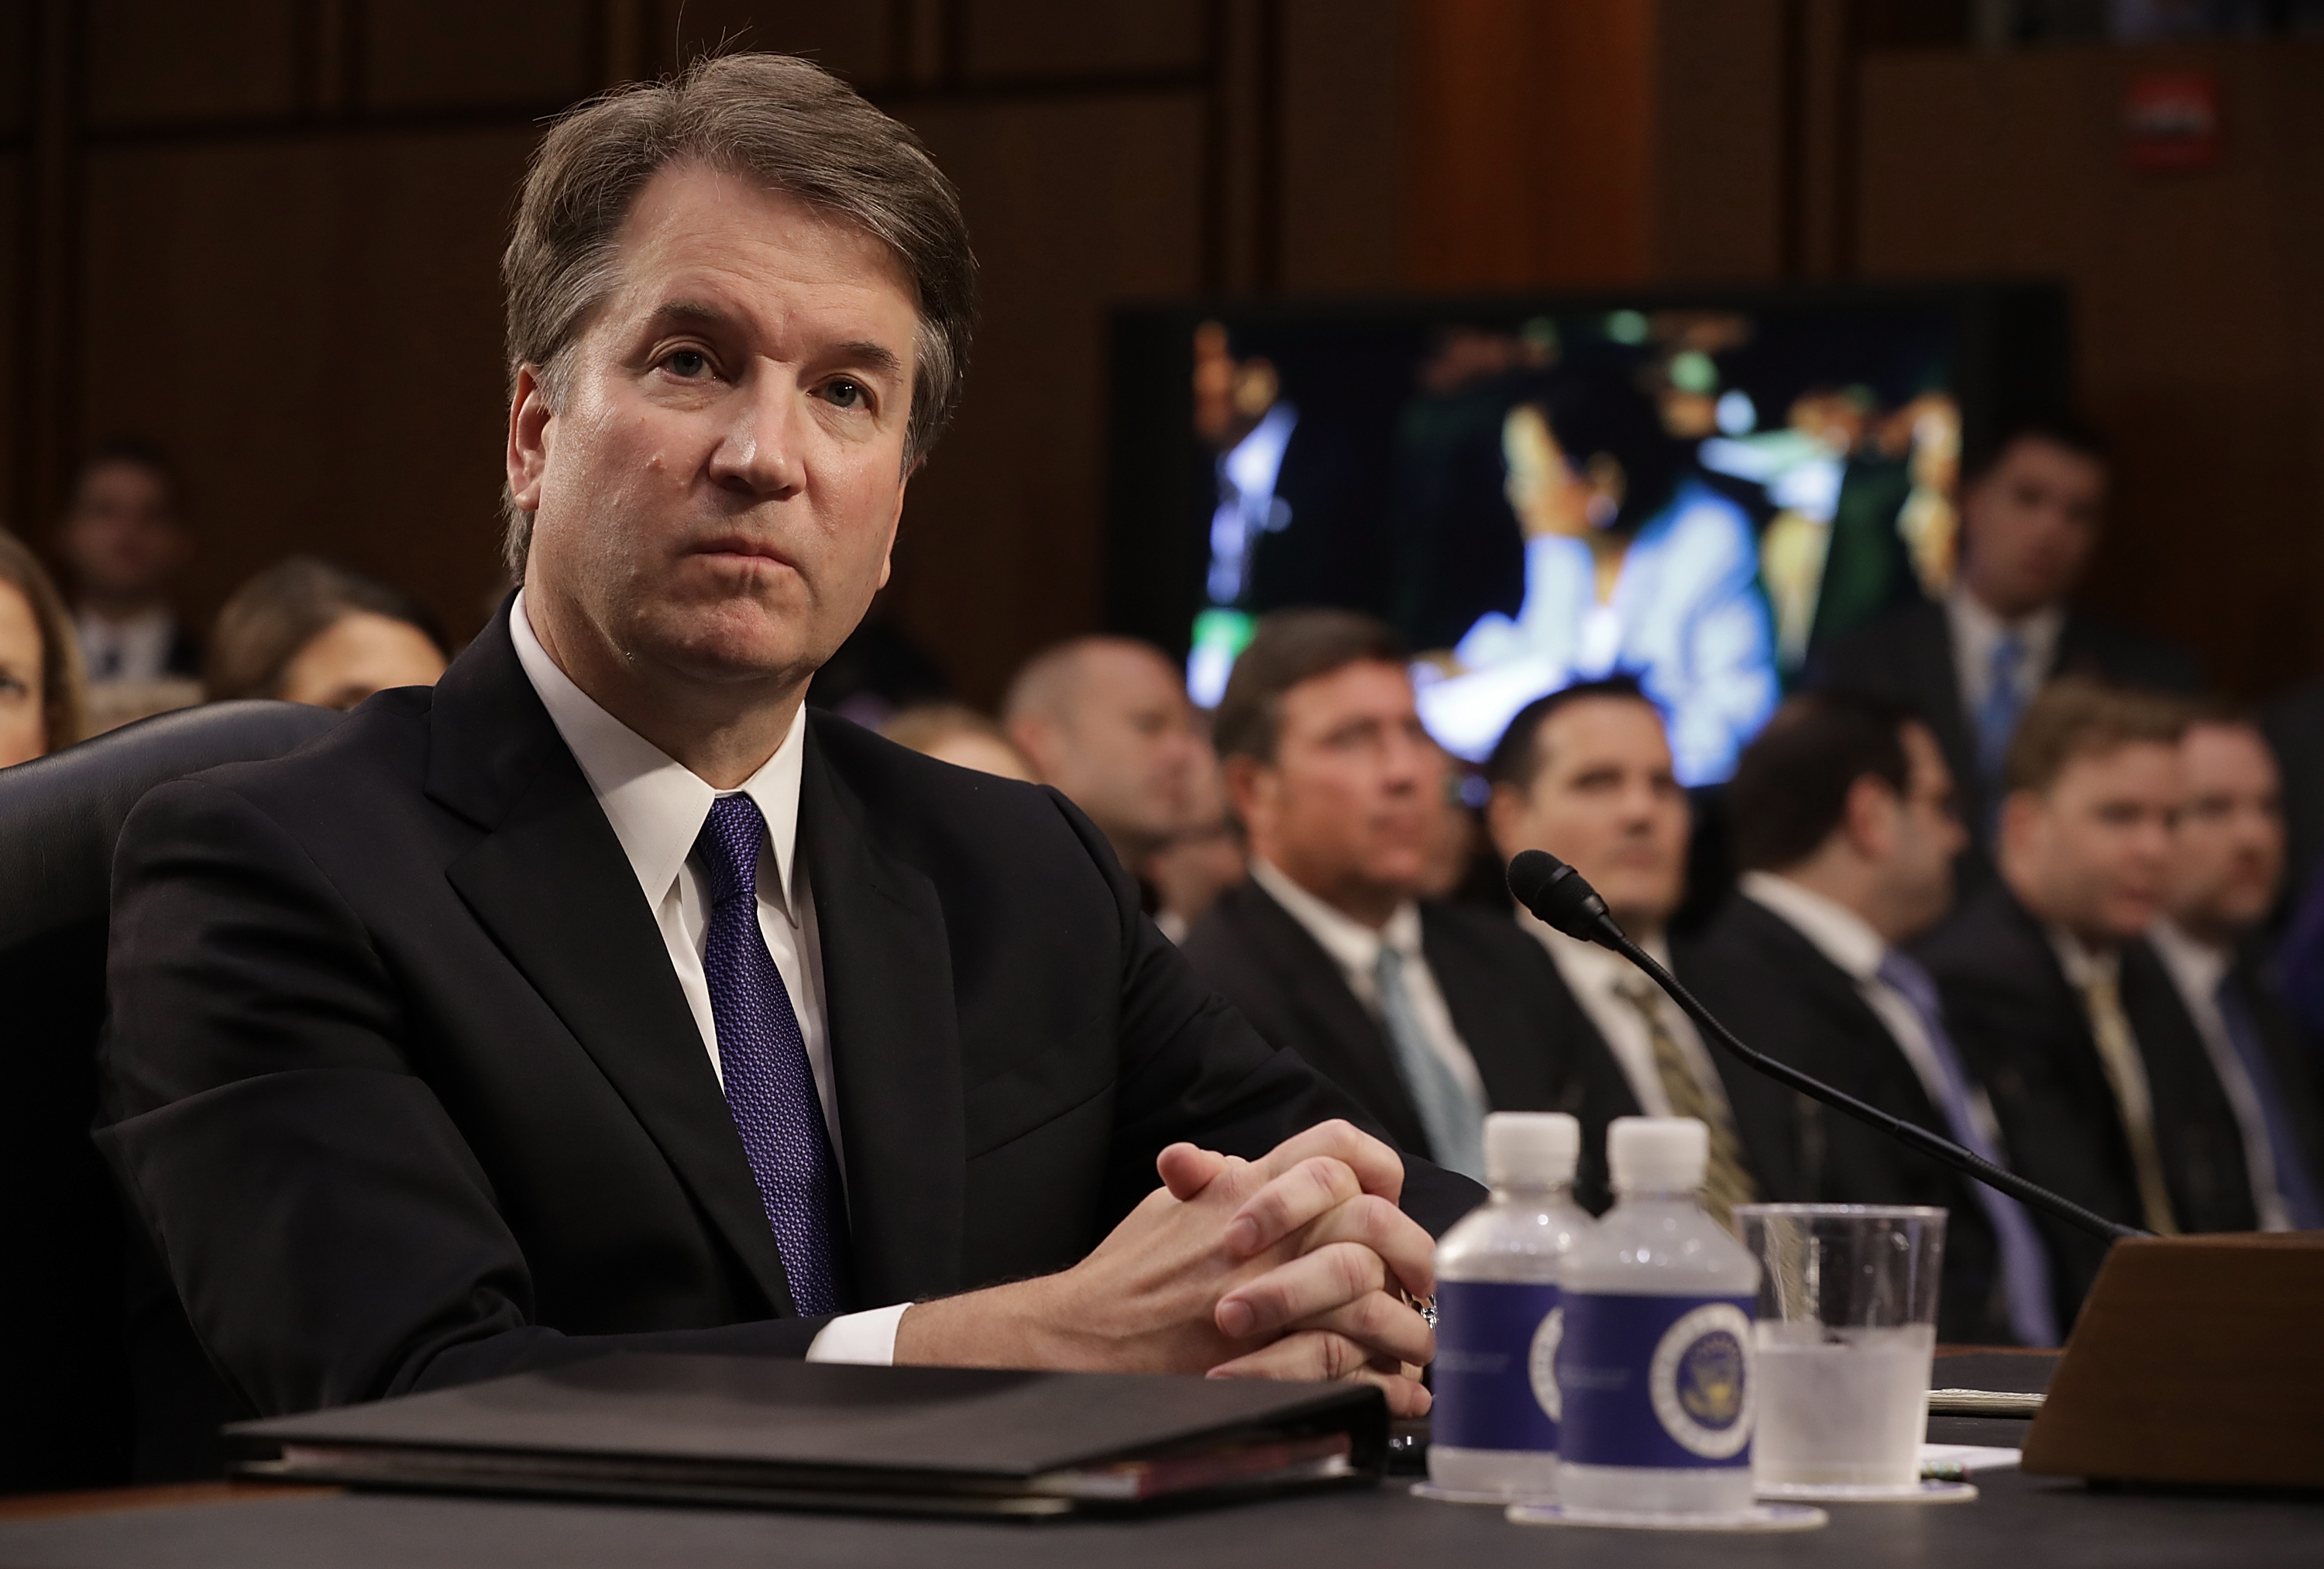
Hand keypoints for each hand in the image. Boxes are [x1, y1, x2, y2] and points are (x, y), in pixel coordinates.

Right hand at [895, 1120, 1435, 1416]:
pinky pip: (1353, 1371)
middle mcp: (1266, 1238)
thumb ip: (1213, 1177)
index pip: (1334, 1149)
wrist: (1084, 1339)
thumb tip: (1235, 1160)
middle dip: (1413, 1254)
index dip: (1375, 1168)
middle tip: (1423, 1282)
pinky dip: (1387, 1389)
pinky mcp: (1269, 1361)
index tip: (1389, 1200)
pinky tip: (1402, 1396)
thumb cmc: (1125, 1274)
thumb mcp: (1167, 1204)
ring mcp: (1270, 1300)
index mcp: (1244, 1190)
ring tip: (1423, 1349)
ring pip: (1372, 1302)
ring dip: (1410, 1331)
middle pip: (1371, 1223)